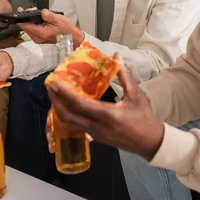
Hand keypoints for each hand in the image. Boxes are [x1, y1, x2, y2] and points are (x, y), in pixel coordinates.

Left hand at [18, 7, 84, 46]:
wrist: (72, 38)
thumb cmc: (67, 31)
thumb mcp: (58, 19)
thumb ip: (48, 15)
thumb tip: (41, 12)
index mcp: (41, 33)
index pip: (25, 26)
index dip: (20, 18)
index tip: (18, 11)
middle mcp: (38, 38)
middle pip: (26, 27)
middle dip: (26, 17)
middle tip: (31, 9)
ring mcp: (39, 39)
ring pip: (29, 28)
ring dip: (30, 20)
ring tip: (36, 13)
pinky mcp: (40, 38)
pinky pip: (33, 30)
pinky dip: (33, 24)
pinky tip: (38, 19)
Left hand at [46, 53, 164, 160]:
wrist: (149, 142)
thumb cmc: (144, 118)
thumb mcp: (136, 95)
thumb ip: (125, 75)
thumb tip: (117, 56)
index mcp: (108, 115)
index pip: (80, 104)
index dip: (65, 93)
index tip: (54, 82)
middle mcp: (97, 127)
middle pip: (68, 116)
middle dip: (55, 101)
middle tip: (49, 86)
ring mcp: (94, 134)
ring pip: (69, 123)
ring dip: (58, 109)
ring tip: (55, 94)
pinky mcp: (95, 137)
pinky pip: (75, 126)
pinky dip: (67, 115)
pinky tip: (65, 106)